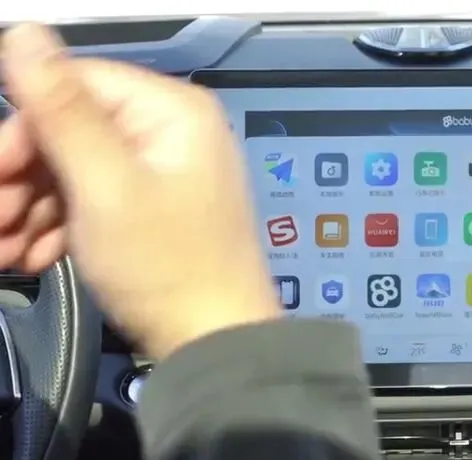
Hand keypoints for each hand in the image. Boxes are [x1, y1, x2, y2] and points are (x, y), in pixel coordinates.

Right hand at [0, 24, 280, 357]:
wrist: (213, 341)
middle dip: (23, 177)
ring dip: (30, 208)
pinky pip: (92, 201)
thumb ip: (63, 110)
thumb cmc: (169, 267)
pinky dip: (58, 227)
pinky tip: (34, 258)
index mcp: (171, 112)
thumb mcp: (105, 185)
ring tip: (4, 249)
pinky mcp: (152, 210)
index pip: (77, 84)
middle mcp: (171, 133)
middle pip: (71, 130)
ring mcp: (163, 173)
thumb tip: (25, 33)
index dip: (25, 126)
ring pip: (75, 170)